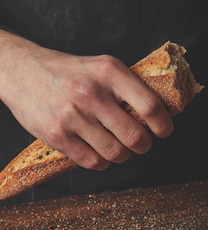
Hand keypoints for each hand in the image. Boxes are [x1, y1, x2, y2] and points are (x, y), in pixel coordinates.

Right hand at [0, 34, 172, 169]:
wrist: (20, 70)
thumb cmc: (67, 72)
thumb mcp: (99, 67)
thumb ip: (126, 88)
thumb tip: (159, 115)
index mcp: (109, 72)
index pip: (149, 105)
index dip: (163, 124)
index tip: (164, 131)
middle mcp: (92, 93)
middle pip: (135, 137)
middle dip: (143, 146)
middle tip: (140, 144)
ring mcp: (73, 116)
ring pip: (116, 153)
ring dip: (122, 156)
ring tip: (117, 147)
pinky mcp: (58, 135)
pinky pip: (93, 162)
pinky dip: (101, 162)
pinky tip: (98, 152)